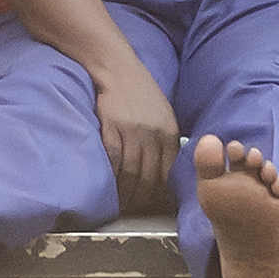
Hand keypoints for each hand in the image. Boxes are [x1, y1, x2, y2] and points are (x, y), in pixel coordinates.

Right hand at [90, 59, 181, 202]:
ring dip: (125, 191)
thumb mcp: (165, 114)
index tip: (154, 204)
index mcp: (170, 133)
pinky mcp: (111, 128)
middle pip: (149, 176)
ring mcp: (131, 132)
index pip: (168, 172)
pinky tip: (108, 185)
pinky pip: (112, 159)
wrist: (118, 68)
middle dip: (143, 197)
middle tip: (135, 209)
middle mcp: (153, 135)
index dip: (161, 192)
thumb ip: (167, 140)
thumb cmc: (142, 92)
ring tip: (121, 203)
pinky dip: (111, 176)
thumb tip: (168, 168)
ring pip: (131, 171)